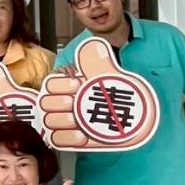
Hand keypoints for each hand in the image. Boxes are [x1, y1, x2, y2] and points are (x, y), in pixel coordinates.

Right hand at [40, 39, 157, 148]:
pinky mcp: (74, 139)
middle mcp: (65, 103)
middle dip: (59, 102)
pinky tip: (83, 134)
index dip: (60, 84)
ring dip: (63, 119)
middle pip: (45, 103)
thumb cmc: (123, 94)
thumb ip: (97, 61)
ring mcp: (68, 121)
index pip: (49, 84)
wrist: (138, 116)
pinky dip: (68, 138)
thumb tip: (92, 44)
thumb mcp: (109, 74)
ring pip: (49, 121)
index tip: (77, 84)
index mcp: (69, 85)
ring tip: (79, 118)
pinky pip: (58, 140)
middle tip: (76, 101)